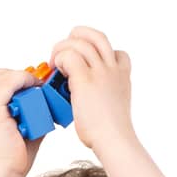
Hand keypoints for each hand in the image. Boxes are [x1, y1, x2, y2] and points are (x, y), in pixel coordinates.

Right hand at [0, 68, 43, 176]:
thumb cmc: (12, 162)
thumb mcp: (21, 133)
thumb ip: (29, 116)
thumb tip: (47, 104)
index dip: (0, 78)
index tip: (20, 84)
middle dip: (8, 73)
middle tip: (28, 81)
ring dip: (18, 76)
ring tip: (34, 84)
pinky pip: (8, 83)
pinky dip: (22, 79)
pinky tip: (34, 86)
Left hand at [49, 26, 135, 152]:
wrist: (114, 140)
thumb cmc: (110, 131)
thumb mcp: (113, 105)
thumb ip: (104, 93)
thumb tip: (87, 95)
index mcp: (122, 75)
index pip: (115, 52)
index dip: (98, 53)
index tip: (87, 64)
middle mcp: (113, 68)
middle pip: (96, 36)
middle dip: (76, 37)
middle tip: (64, 51)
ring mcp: (100, 72)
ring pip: (80, 41)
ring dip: (63, 47)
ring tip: (54, 62)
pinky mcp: (85, 79)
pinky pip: (69, 56)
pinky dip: (60, 59)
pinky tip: (56, 71)